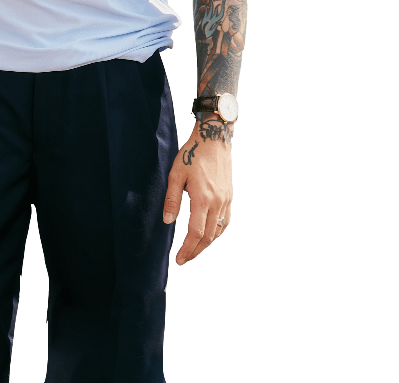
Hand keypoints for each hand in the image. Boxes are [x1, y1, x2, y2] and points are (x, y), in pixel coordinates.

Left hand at [162, 118, 232, 263]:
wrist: (214, 138)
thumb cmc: (192, 154)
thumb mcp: (176, 174)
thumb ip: (172, 199)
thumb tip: (168, 222)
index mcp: (203, 198)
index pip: (196, 233)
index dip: (187, 249)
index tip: (179, 260)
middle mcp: (217, 202)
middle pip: (208, 237)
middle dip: (195, 251)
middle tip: (184, 260)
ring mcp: (226, 200)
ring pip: (218, 231)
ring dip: (206, 244)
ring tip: (194, 250)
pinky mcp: (230, 196)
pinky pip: (225, 221)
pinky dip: (217, 233)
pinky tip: (209, 235)